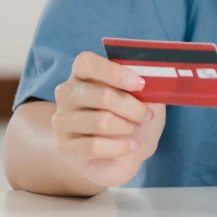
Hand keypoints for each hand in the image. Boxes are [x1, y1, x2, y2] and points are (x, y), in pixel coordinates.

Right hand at [51, 51, 165, 189]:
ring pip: (101, 121)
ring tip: (135, 128)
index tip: (141, 84)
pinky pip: (95, 146)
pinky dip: (121, 146)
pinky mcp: (64, 147)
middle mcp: (67, 94)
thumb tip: (154, 77)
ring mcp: (62, 121)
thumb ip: (145, 82)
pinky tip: (132, 145)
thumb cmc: (132, 116)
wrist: (124, 153)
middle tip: (146, 115)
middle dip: (133, 107)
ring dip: (127, 126)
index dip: (115, 72)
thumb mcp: (144, 96)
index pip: (87, 63)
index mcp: (83, 73)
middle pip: (101, 95)